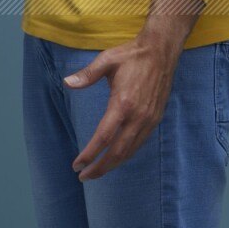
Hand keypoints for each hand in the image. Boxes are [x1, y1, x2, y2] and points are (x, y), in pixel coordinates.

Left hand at [64, 29, 184, 180]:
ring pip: (130, 151)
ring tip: (97, 171)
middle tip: (84, 176)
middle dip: (100, 168)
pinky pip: (139, 143)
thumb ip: (87, 74)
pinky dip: (126, 154)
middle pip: (117, 152)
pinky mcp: (155, 118)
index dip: (89, 154)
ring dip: (113, 165)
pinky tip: (116, 156)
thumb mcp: (107, 60)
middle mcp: (138, 116)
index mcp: (123, 103)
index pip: (103, 138)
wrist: (161, 51)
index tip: (77, 165)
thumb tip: (67, 83)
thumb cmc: (132, 55)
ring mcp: (149, 119)